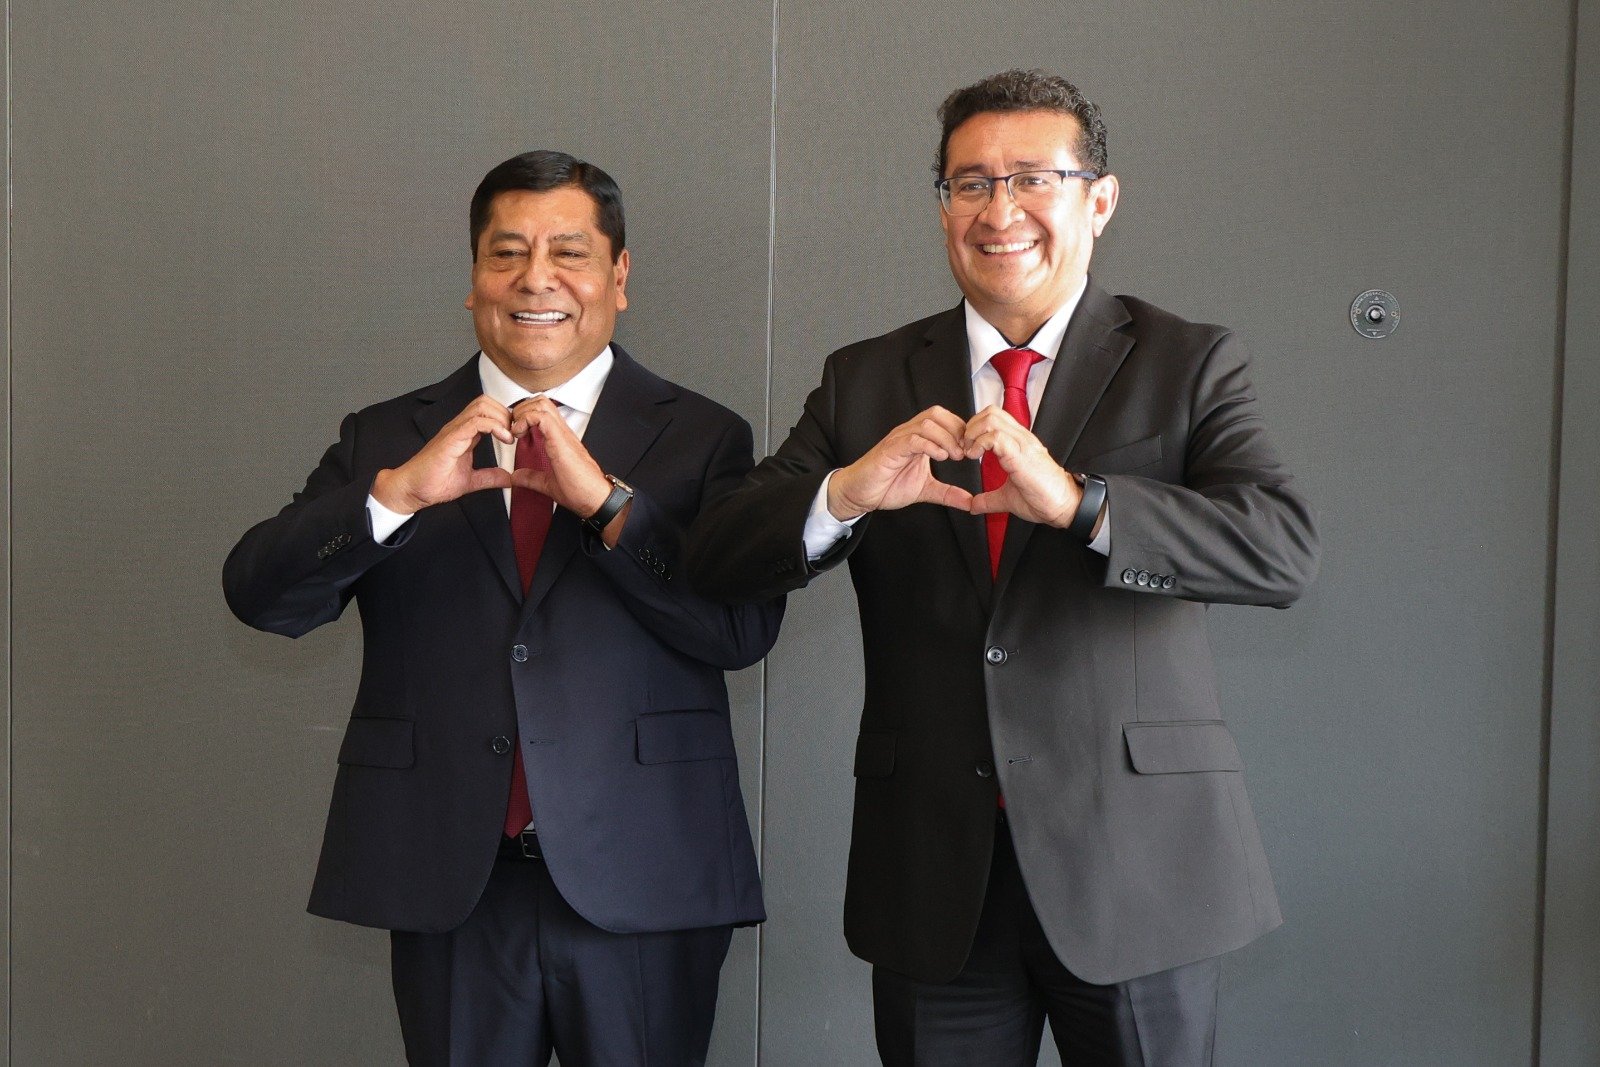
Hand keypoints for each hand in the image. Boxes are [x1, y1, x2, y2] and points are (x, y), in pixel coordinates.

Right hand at [371, 395, 514, 513]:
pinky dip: (494, 426)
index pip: (488, 412)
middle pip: (486, 402)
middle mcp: (459, 427)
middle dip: (506, 414)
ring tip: (510, 436)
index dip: (506, 419)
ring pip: (482, 406)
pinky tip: (504, 439)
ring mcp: (454, 430)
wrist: (412, 490)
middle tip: (515, 434)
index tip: (517, 436)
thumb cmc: (433, 483)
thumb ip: (489, 477)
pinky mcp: (450, 439)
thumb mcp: (470, 481)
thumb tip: (507, 477)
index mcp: (464, 434)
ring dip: (502, 418)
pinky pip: (475, 421)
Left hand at [508, 397, 616, 523]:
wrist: (596, 500)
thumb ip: (532, 477)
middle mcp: (562, 433)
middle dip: (521, 409)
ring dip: (523, 413)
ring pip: (541, 404)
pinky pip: (541, 417)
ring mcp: (562, 435)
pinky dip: (525, 420)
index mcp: (560, 440)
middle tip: (513, 428)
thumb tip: (517, 476)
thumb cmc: (582, 491)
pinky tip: (519, 435)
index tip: (514, 432)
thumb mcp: (548, 484)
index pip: (542, 412)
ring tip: (516, 430)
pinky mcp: (561, 441)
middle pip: (541, 401)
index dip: (524, 415)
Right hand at [827, 406, 973, 519]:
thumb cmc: (887, 486)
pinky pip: (912, 440)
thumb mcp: (925, 490)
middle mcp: (909, 433)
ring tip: (954, 456)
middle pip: (937, 413)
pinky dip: (930, 446)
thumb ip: (947, 493)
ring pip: (927, 424)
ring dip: (946, 438)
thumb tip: (970, 502)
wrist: (860, 493)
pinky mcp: (890, 450)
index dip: (961, 430)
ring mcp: (899, 440)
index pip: (945, 419)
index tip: (971, 450)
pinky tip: (940, 457)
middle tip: (964, 451)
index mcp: (919, 438)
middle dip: (956, 429)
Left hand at [963, 405, 1081, 526]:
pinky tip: (975, 457)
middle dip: (970, 427)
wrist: (1063, 506)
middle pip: (990, 412)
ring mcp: (1022, 444)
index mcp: (1019, 443)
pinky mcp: (1021, 455)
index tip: (966, 449)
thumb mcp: (1007, 498)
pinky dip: (979, 444)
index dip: (974, 429)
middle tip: (965, 448)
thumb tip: (973, 506)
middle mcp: (1021, 439)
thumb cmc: (1042, 499)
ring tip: (970, 452)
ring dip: (973, 434)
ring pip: (991, 419)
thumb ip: (988, 499)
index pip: (993, 418)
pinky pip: (995, 437)